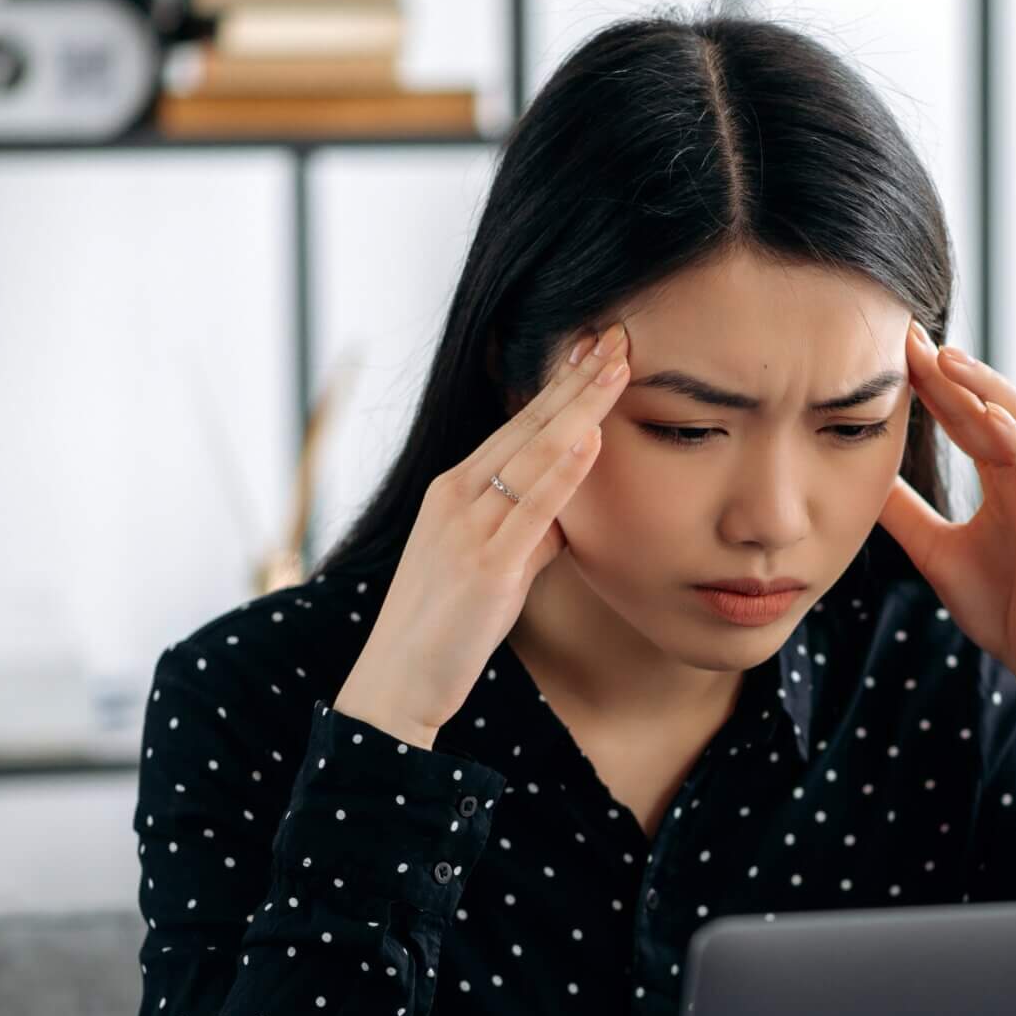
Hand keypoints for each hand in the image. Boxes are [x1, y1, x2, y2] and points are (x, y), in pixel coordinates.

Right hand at [333, 323, 629, 747]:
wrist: (399, 681)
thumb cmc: (448, 628)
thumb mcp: (495, 567)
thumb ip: (529, 534)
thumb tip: (566, 517)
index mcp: (454, 491)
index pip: (517, 425)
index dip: (559, 387)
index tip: (596, 350)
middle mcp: (456, 496)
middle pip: (526, 424)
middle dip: (574, 378)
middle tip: (616, 334)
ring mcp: (468, 528)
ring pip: (532, 452)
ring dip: (578, 405)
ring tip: (616, 365)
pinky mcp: (485, 566)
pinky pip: (531, 507)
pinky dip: (563, 469)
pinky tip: (591, 436)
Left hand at [877, 321, 1015, 709]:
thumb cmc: (1005, 607)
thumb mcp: (935, 552)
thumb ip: (905, 514)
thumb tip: (860, 479)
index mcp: (1004, 478)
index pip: (967, 414)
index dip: (933, 381)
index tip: (893, 348)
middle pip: (993, 402)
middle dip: (952, 368)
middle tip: (907, 334)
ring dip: (987, 386)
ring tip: (946, 359)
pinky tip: (989, 417)